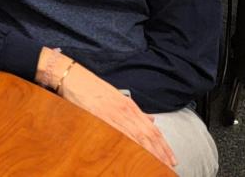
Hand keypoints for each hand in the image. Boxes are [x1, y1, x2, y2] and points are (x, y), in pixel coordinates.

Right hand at [58, 63, 176, 169]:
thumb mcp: (117, 96)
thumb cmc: (92, 87)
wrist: (73, 77)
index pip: (152, 128)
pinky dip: (131, 146)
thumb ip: (135, 110)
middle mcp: (126, 110)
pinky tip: (137, 156)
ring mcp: (115, 114)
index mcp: (130, 105)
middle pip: (148, 135)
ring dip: (150, 153)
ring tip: (159, 166)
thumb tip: (151, 119)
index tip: (171, 158)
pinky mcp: (102, 117)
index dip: (164, 145)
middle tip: (169, 167)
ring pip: (138, 137)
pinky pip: (120, 134)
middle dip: (161, 153)